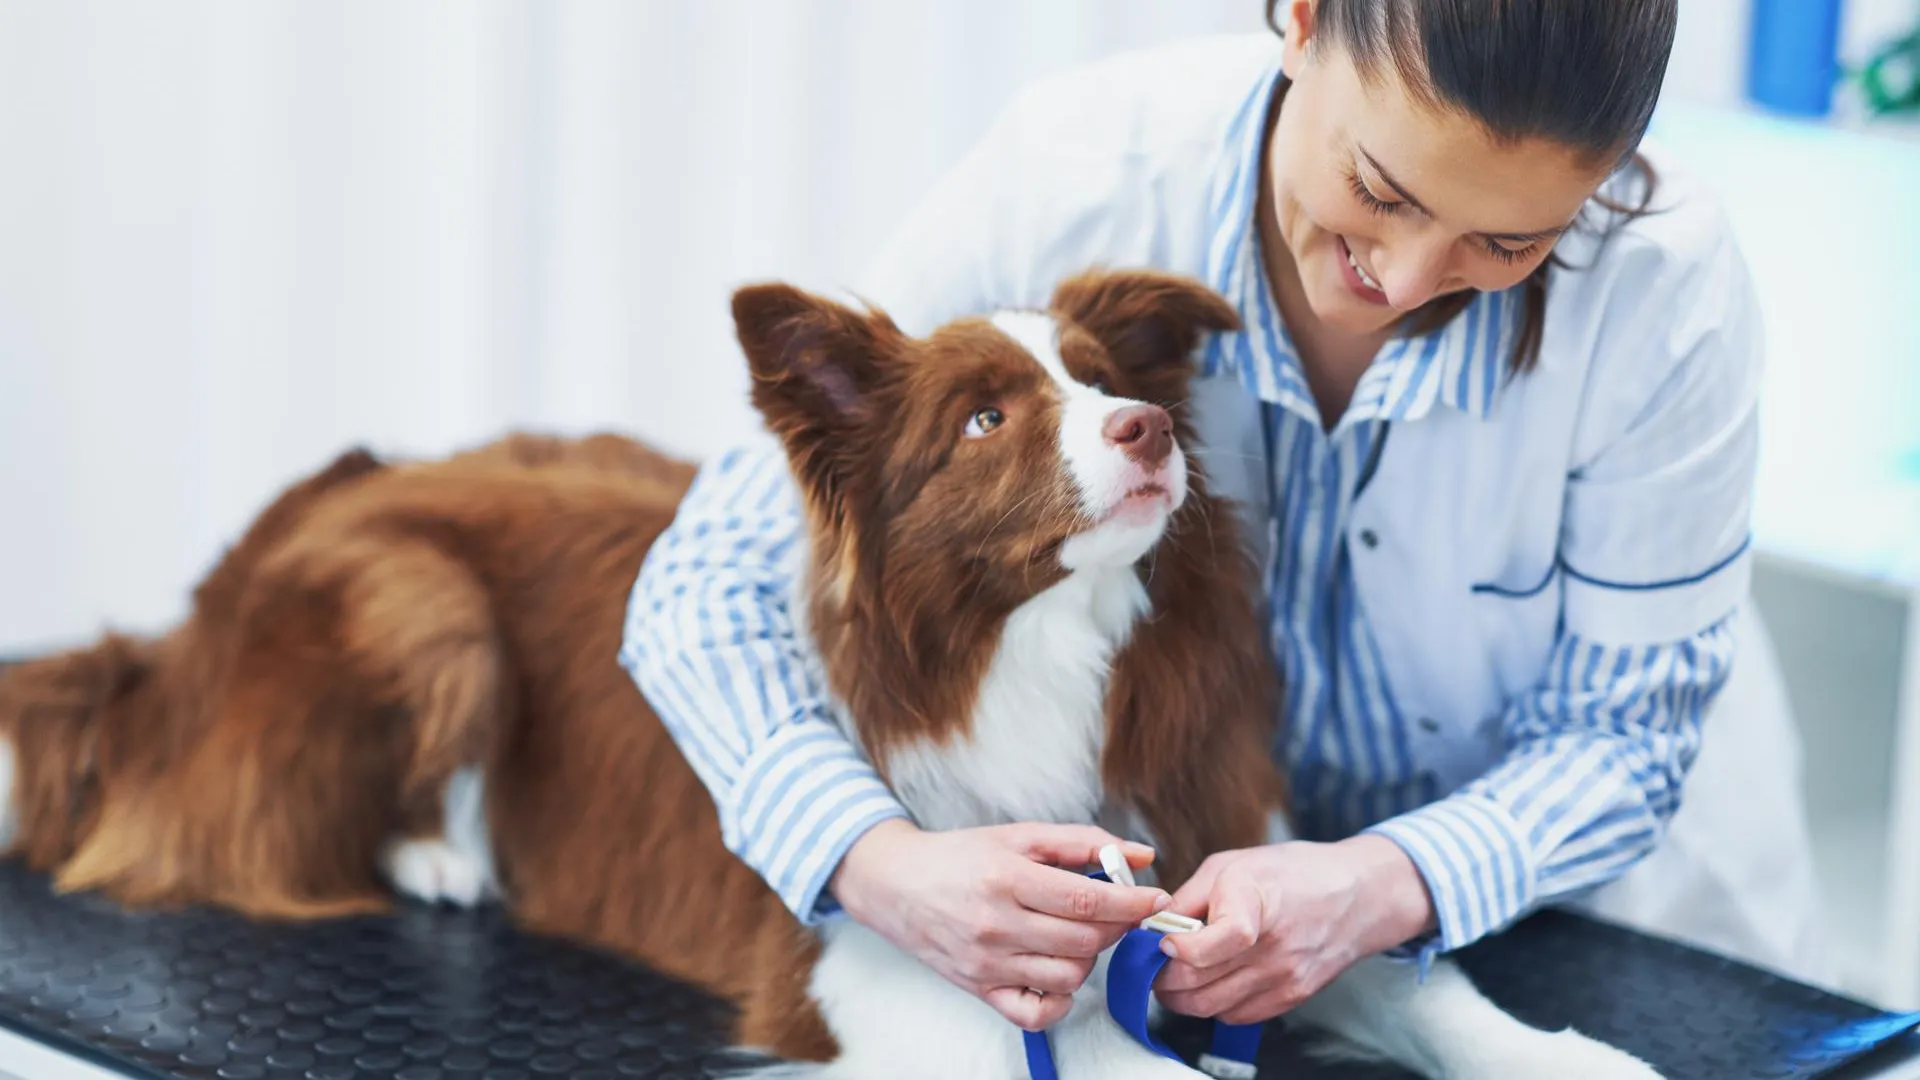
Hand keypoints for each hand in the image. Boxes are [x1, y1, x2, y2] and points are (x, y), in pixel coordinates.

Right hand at [828, 819, 1171, 1029]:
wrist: (897, 886)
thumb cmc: (960, 856)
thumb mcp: (1019, 835)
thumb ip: (1082, 842)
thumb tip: (1141, 854)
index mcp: (1006, 878)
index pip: (1086, 900)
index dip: (1130, 902)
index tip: (1155, 899)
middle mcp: (996, 924)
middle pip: (1084, 941)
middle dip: (1116, 927)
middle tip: (1118, 911)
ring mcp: (987, 963)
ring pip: (1068, 976)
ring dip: (1090, 957)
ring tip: (1080, 934)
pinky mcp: (980, 989)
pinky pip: (1036, 1012)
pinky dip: (1060, 999)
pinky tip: (1059, 970)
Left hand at [1152, 835, 1435, 1023]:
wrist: (1356, 897)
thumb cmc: (1292, 873)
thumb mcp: (1233, 864)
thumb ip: (1189, 897)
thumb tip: (1153, 925)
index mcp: (1257, 901)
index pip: (1218, 942)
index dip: (1181, 948)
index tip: (1164, 941)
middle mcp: (1273, 946)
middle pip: (1199, 983)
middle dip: (1162, 977)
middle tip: (1152, 962)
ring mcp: (1284, 977)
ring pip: (1210, 1007)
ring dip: (1180, 997)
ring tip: (1174, 973)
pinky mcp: (1291, 997)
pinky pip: (1234, 1016)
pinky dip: (1212, 1005)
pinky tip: (1210, 982)